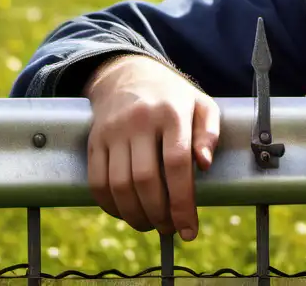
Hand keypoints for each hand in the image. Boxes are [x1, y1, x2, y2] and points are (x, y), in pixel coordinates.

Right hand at [83, 53, 219, 240]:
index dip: (182, 202)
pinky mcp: (95, 140)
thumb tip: (204, 164)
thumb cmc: (172, 98)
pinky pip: (97, 181)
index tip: (189, 230)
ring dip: (135, 214)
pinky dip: (110, 205)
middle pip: (146, 179)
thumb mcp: (201, 105)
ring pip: (119, 184)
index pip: (176, 164)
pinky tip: (126, 212)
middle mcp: (140, 120)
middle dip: (159, 214)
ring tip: (149, 224)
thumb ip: (210, 132)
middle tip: (169, 229)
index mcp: (171, 113)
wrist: (128, 74)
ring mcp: (113, 130)